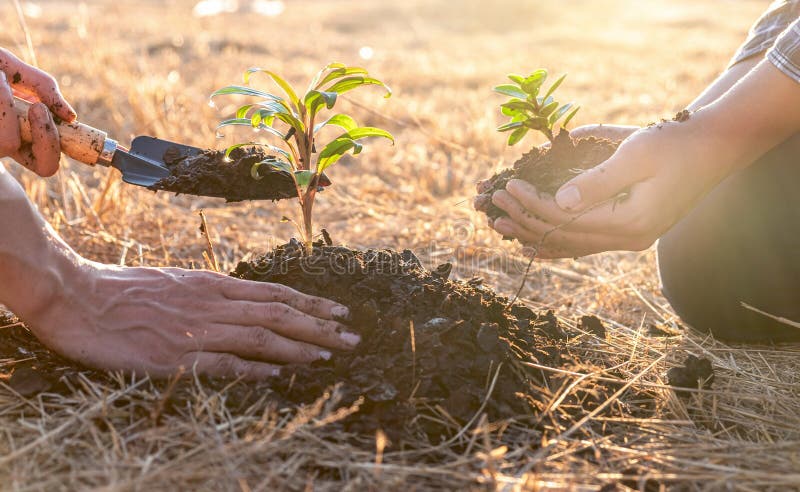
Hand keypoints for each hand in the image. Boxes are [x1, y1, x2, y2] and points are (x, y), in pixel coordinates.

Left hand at [0, 48, 75, 176]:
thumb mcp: (11, 69)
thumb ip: (42, 87)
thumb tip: (70, 116)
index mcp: (18, 138)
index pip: (47, 163)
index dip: (58, 146)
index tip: (58, 116)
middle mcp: (2, 148)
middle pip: (43, 165)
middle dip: (46, 136)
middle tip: (37, 107)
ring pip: (8, 143)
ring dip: (8, 105)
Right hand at [22, 261, 359, 379]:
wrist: (78, 296)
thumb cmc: (125, 290)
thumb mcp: (178, 283)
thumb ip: (212, 296)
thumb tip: (244, 307)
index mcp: (213, 284)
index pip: (274, 293)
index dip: (311, 302)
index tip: (339, 310)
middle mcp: (213, 303)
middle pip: (279, 313)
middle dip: (321, 326)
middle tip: (353, 337)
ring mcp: (197, 328)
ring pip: (262, 335)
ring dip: (301, 346)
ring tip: (332, 354)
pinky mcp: (176, 354)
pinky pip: (224, 362)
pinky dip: (255, 367)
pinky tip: (280, 373)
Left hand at [488, 120, 726, 257]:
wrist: (715, 148)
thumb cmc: (676, 142)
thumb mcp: (636, 154)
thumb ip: (598, 181)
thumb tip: (559, 200)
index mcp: (631, 222)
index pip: (567, 218)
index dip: (533, 202)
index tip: (509, 183)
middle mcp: (630, 239)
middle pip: (564, 237)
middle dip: (526, 219)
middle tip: (494, 205)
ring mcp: (631, 239)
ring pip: (572, 245)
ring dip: (535, 234)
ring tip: (502, 227)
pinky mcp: (630, 232)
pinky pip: (585, 243)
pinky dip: (556, 242)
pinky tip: (533, 243)